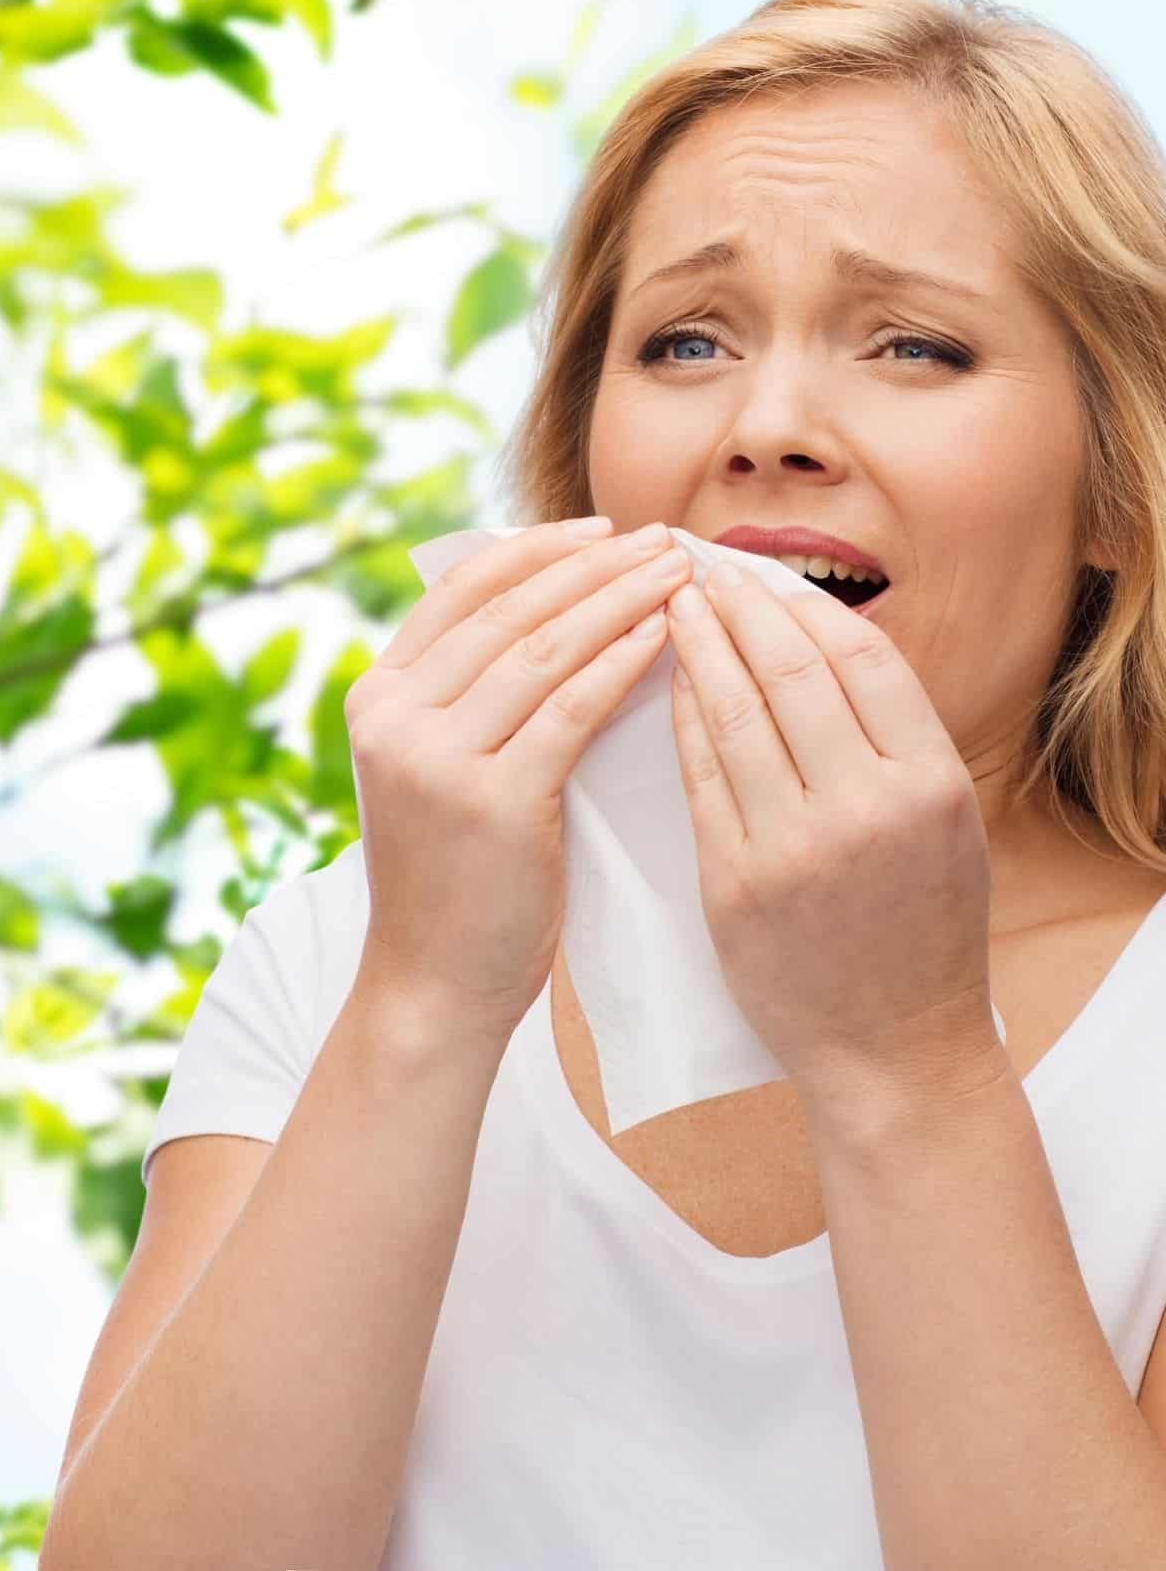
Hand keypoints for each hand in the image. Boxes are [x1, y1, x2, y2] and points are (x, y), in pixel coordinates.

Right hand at [344, 517, 688, 1047]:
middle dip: (595, 564)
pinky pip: (570, 708)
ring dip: (621, 600)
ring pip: (544, 648)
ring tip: (679, 573)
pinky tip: (666, 636)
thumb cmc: (456, 875)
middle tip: (663, 538)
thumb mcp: (437, 766)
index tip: (604, 526)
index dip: (538, 548)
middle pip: (510, 609)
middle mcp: (394, 716)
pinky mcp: (491, 800)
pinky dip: (623, 662)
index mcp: (376, 695)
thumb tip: (561, 605)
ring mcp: (436, 757)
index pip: (462, 588)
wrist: (434, 984)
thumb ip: (472, 693)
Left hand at [666, 566, 1003, 1116]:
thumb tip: (820, 636)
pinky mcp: (734, 883)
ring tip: (672, 605)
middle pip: (792, 673)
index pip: (862, 658)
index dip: (805, 605)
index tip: (764, 573)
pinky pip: (699, 777)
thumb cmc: (923, 926)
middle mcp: (866, 808)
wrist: (893, 1046)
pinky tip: (669, 681)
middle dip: (740, 608)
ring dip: (699, 649)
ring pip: (735, 717)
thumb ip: (895, 736)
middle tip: (701, 567)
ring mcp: (795, 848)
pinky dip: (683, 718)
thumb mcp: (944, 821)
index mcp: (929, 784)